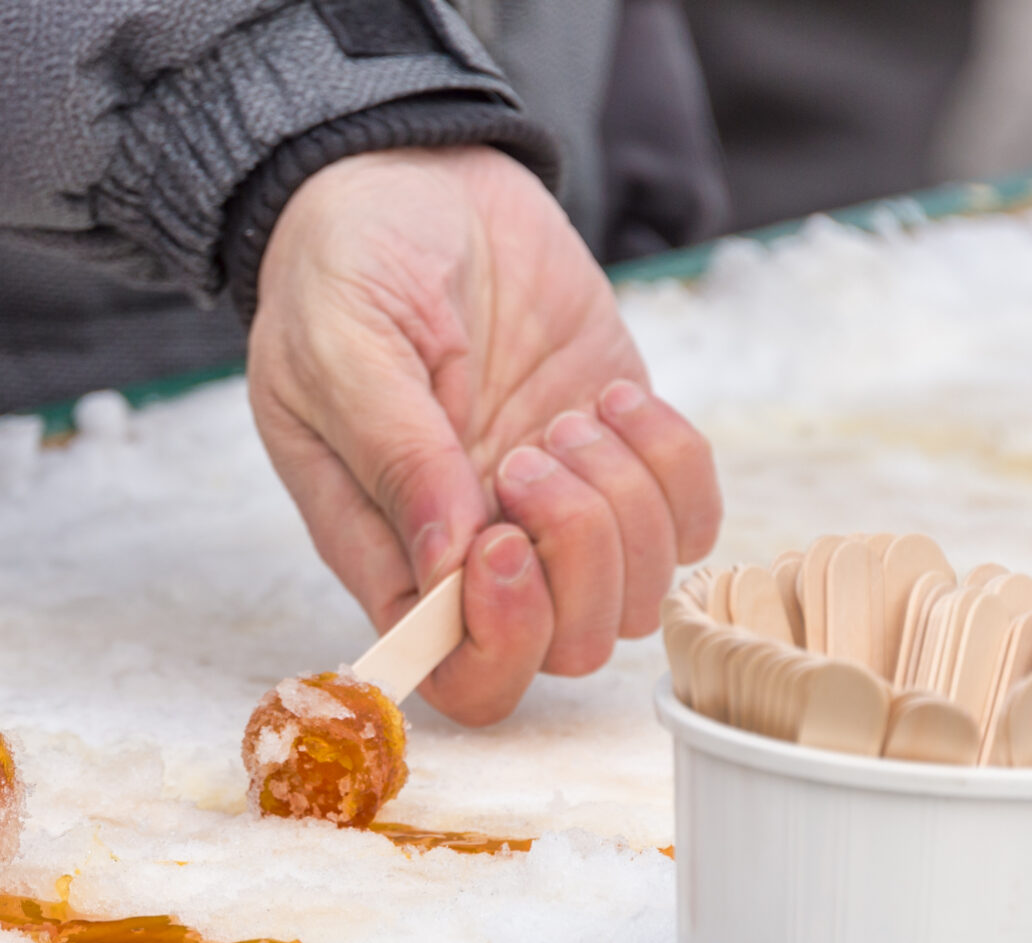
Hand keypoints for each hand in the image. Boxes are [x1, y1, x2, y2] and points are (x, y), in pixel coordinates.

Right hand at [248, 146, 721, 724]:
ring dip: (624, 507)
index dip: (498, 639)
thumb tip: (450, 562)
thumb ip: (393, 455)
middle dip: (577, 559)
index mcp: (390, 551)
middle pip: (565, 648)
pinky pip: (692, 520)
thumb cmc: (346, 264)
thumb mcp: (340, 344)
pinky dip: (674, 466)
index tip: (498, 538)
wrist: (412, 178)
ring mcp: (558, 510)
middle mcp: (478, 553)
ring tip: (569, 418)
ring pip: (636, 594)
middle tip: (534, 451)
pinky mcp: (622, 456)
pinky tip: (614, 401)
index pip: (459, 675)